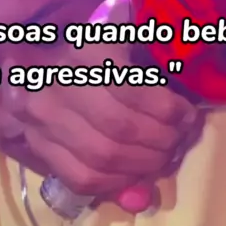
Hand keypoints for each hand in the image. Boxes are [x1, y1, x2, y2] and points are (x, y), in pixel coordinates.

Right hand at [6, 0, 200, 211]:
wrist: (37, 65)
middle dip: (160, 142)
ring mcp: (43, 119)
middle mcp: (58, 84)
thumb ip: (149, 59)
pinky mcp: (40, 149)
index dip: (166, 110)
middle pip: (120, 127)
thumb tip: (161, 78)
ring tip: (161, 159)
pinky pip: (83, 178)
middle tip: (177, 142)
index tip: (187, 115)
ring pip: (104, 156)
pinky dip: (116, 183)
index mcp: (84, 50)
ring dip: (143, 166)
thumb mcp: (124, 42)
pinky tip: (134, 176)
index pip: (130, 88)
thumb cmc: (96, 53)